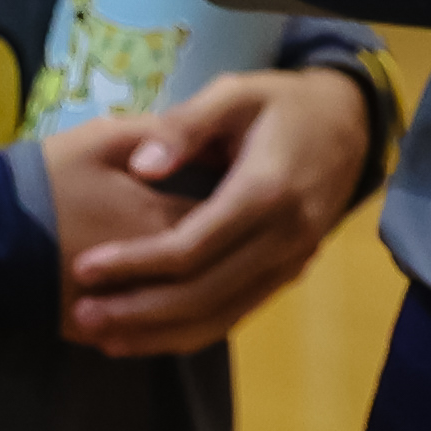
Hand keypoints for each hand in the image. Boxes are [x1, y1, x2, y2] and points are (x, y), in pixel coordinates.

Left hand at [59, 69, 373, 355]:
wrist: (348, 125)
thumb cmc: (281, 104)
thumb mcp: (234, 93)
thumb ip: (185, 126)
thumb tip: (140, 167)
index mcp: (266, 191)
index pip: (193, 245)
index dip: (136, 261)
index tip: (84, 267)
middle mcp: (284, 237)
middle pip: (205, 292)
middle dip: (139, 309)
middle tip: (82, 313)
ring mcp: (291, 261)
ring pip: (221, 315)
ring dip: (160, 332)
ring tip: (102, 337)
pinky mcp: (287, 274)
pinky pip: (237, 314)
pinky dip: (189, 332)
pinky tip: (146, 336)